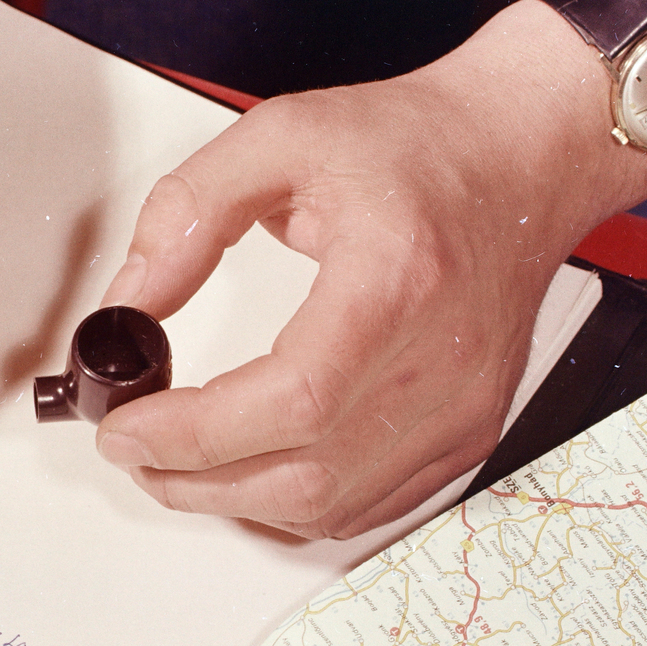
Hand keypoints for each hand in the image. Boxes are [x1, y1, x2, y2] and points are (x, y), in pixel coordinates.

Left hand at [95, 0, 646, 537]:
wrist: (522, 158)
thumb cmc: (420, 146)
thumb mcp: (280, 138)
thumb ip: (188, 214)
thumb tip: (128, 302)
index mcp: (398, 281)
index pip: (291, 400)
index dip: (194, 433)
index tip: (124, 427)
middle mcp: (443, 362)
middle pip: (304, 475)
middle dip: (193, 478)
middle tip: (131, 447)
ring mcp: (463, 409)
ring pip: (329, 507)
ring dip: (233, 499)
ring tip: (175, 460)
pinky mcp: (467, 433)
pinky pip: (367, 507)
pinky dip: (292, 504)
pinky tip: (248, 469)